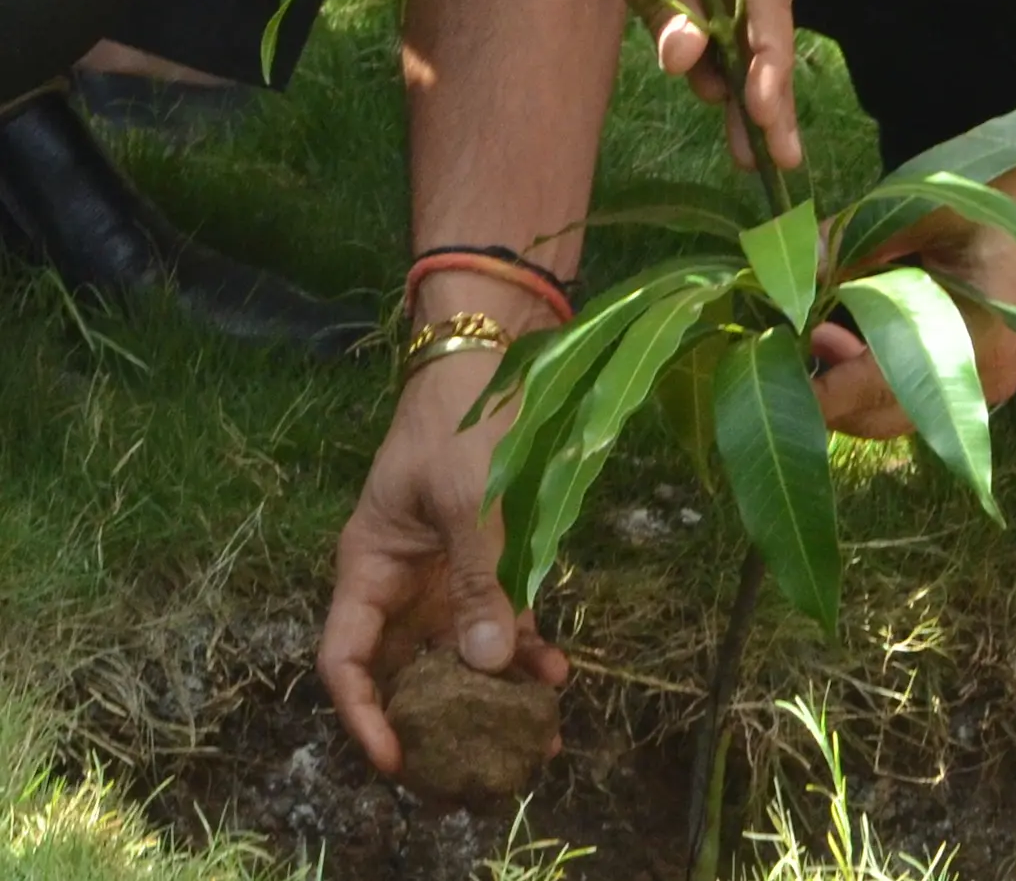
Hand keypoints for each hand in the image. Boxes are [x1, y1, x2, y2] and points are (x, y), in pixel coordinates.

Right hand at [319, 285, 568, 773]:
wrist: (489, 363)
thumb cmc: (457, 424)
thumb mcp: (466, 499)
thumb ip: (476, 580)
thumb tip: (486, 663)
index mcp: (368, 565)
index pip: (346, 657)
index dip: (363, 712)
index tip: (398, 756)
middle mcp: (400, 582)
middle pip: (405, 670)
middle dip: (441, 721)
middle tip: (484, 765)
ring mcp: (443, 575)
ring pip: (458, 655)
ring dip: (492, 694)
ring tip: (538, 737)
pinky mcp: (485, 564)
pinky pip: (499, 622)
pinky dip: (523, 650)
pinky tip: (556, 673)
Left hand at [544, 0, 800, 173]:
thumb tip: (691, 61)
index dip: (766, 50)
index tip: (761, 110)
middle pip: (766, 0)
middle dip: (769, 82)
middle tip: (777, 159)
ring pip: (748, 5)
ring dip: (747, 76)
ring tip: (752, 150)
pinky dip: (722, 46)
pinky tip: (722, 100)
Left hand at [812, 140, 1015, 438]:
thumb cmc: (1013, 195)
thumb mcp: (929, 206)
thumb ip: (858, 239)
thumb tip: (789, 264)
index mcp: (974, 345)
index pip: (876, 391)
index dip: (816, 389)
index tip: (767, 368)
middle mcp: (980, 382)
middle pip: (879, 417)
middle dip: (827, 387)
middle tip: (792, 333)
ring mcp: (982, 381)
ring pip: (894, 408)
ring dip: (849, 379)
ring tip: (821, 324)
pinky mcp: (978, 368)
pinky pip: (914, 386)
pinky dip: (874, 367)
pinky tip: (850, 326)